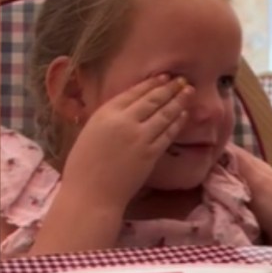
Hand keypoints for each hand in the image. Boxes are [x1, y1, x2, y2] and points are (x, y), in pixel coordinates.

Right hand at [61, 75, 191, 210]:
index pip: (133, 92)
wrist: (91, 195)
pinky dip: (177, 122)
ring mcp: (140, 137)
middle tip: (182, 80)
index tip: (164, 77)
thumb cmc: (83, 167)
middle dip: (170, 88)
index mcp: (105, 113)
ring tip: (188, 91)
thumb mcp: (90, 132)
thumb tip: (127, 109)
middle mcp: (124, 121)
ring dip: (178, 101)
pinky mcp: (151, 153)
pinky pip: (168, 133)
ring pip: (164, 114)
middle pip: (152, 100)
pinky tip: (184, 115)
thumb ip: (108, 119)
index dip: (151, 83)